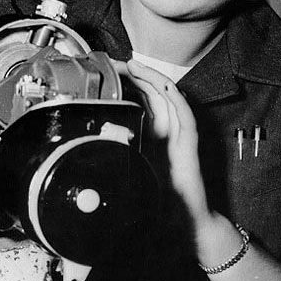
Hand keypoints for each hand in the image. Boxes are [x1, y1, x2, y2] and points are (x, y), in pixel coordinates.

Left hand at [121, 58, 209, 222]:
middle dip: (136, 75)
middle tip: (117, 63)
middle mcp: (167, 128)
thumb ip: (116, 150)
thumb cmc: (160, 195)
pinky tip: (164, 87)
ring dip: (153, 78)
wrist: (185, 217)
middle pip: (152, 92)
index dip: (126, 83)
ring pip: (169, 96)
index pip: (139, 99)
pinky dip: (176, 98)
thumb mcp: (129, 166)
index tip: (108, 74)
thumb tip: (90, 138)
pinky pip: (186, 115)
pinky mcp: (190, 143)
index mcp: (152, 132)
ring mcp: (180, 133)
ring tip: (136, 66)